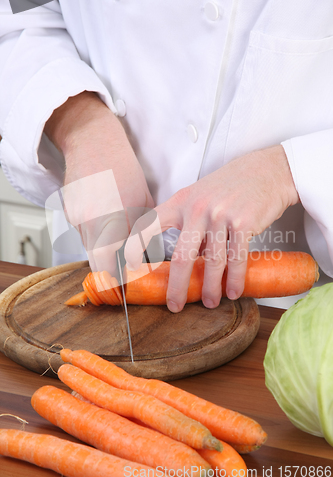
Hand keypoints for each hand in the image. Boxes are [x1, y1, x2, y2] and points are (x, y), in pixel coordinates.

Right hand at [45, 91, 153, 275]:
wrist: (92, 142)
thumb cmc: (123, 169)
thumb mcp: (143, 201)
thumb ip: (143, 231)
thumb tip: (148, 258)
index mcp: (113, 220)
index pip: (108, 265)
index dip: (116, 280)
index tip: (125, 285)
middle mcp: (90, 222)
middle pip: (95, 263)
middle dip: (108, 270)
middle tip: (122, 271)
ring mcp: (75, 217)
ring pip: (88, 248)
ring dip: (102, 249)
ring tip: (115, 233)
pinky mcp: (67, 212)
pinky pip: (81, 233)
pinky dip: (93, 233)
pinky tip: (103, 217)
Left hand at [125, 145, 299, 311]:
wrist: (266, 171)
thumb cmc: (229, 187)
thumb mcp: (201, 199)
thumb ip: (191, 228)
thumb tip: (189, 262)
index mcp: (180, 202)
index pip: (149, 225)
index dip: (134, 247)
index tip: (128, 267)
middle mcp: (197, 208)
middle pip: (181, 256)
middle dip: (177, 286)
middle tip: (175, 305)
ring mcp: (220, 215)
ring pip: (212, 261)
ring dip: (212, 288)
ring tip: (211, 302)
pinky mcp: (243, 222)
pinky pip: (236, 258)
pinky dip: (234, 279)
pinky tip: (233, 291)